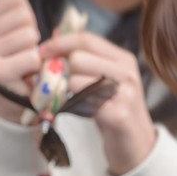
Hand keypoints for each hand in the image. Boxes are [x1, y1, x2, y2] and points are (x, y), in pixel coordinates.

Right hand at [0, 0, 41, 122]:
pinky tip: (25, 74)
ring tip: (24, 63)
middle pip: (24, 17)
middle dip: (32, 34)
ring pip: (29, 36)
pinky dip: (35, 66)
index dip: (26, 16)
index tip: (17, 34)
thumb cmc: (15, 55)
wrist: (12, 98)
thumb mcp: (14, 23)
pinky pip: (31, 56)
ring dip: (35, 51)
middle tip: (21, 52)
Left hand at [37, 31, 155, 174]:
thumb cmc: (114, 109)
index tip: (40, 51)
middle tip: (49, 82)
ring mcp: (123, 93)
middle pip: (77, 58)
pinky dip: (68, 106)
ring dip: (61, 90)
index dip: (59, 42)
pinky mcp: (117, 115)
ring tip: (59, 99)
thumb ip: (84, 56)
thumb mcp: (104, 79)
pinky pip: (81, 103)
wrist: (135, 144)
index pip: (86, 39)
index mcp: (122, 59)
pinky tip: (68, 111)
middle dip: (59, 69)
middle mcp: (126, 72)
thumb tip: (57, 31)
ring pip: (75, 80)